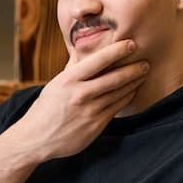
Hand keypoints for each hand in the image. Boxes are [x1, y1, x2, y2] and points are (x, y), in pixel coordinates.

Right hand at [12, 39, 149, 160]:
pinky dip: (126, 97)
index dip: (117, 51)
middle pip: (114, 78)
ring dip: (134, 82)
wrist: (36, 139)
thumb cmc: (46, 108)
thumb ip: (73, 67)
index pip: (98, 61)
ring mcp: (89, 111)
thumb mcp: (56, 84)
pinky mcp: (95, 126)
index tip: (131, 43)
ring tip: (143, 73)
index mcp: (69, 80)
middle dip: (133, 68)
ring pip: (118, 93)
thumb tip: (84, 47)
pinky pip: (116, 108)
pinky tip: (132, 90)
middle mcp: (80, 94)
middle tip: (146, 61)